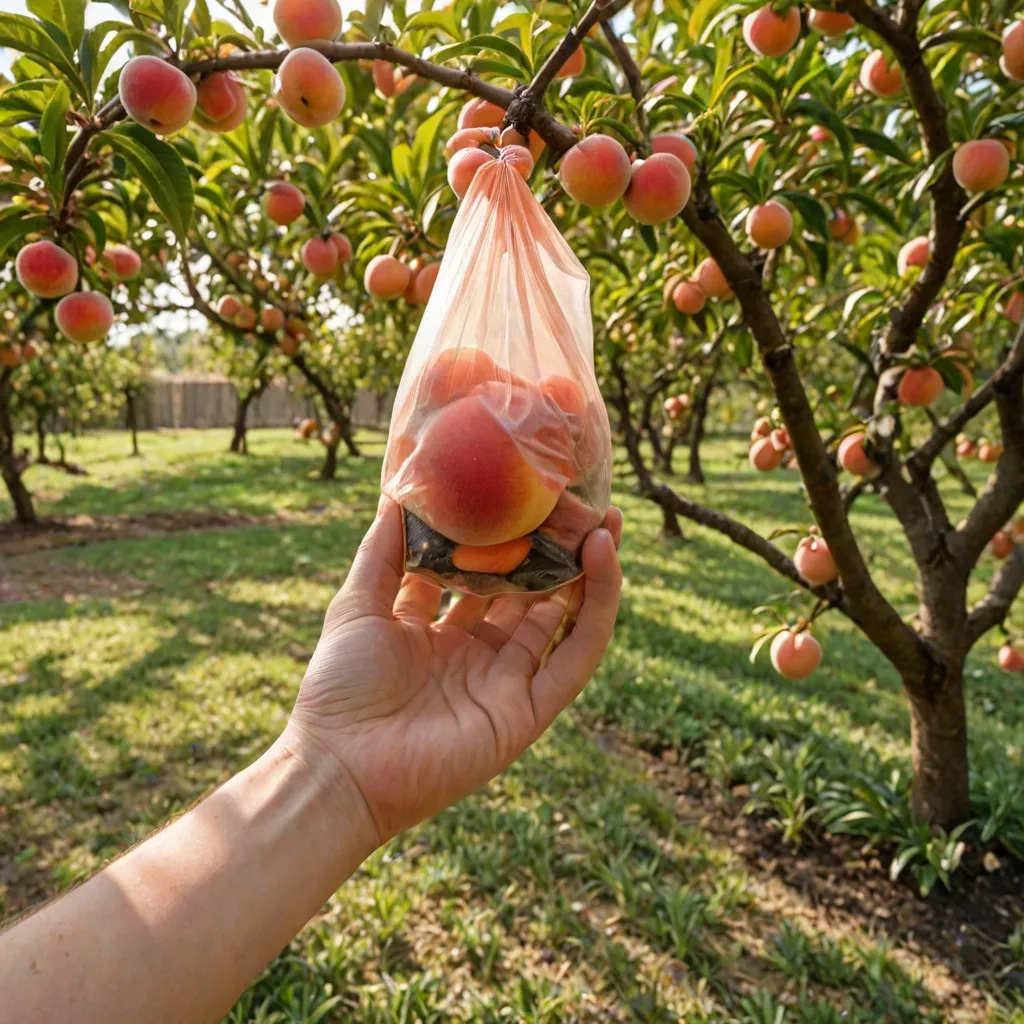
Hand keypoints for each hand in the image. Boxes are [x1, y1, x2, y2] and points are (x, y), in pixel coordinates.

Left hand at [287, 497, 622, 841]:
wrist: (340, 764)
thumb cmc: (340, 688)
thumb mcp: (358, 606)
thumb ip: (382, 553)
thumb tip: (394, 494)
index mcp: (441, 634)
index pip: (488, 579)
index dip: (509, 543)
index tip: (525, 500)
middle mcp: (480, 656)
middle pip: (532, 596)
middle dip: (558, 553)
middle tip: (580, 504)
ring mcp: (508, 683)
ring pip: (564, 620)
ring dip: (590, 573)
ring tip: (605, 520)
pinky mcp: (530, 710)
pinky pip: (576, 655)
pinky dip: (597, 608)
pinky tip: (603, 559)